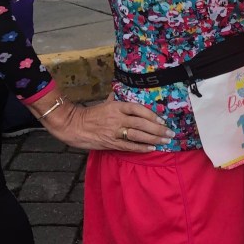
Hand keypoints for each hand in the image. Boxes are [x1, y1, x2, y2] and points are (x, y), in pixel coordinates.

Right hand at [40, 95, 173, 152]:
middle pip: (142, 124)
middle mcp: (117, 118)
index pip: (138, 109)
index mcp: (116, 106)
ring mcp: (114, 131)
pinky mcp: (110, 143)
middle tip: (170, 133)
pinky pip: (129, 146)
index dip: (152, 115)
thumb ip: (117, 101)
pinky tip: (151, 148)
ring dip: (154, 139)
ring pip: (138, 135)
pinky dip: (141, 147)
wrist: (72, 125)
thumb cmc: (90, 114)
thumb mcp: (104, 103)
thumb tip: (126, 95)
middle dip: (158, 129)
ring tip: (165, 141)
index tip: (162, 120)